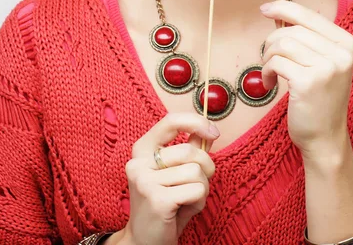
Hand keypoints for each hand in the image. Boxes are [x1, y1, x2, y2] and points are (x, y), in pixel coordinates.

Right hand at [123, 112, 220, 244]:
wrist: (144, 242)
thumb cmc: (164, 204)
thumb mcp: (176, 173)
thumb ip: (190, 150)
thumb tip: (207, 132)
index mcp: (142, 149)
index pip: (171, 121)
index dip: (196, 122)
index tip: (213, 132)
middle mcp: (139, 162)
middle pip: (189, 151)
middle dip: (205, 167)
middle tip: (199, 184)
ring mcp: (145, 181)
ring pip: (195, 171)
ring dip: (202, 188)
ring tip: (186, 200)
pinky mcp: (157, 199)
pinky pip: (197, 190)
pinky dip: (199, 202)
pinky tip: (184, 210)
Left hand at [259, 0, 352, 161]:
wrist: (325, 138)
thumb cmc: (319, 99)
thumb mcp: (322, 62)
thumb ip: (307, 38)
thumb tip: (277, 13)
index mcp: (347, 43)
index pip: (309, 15)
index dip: (283, 8)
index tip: (265, 9)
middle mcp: (341, 53)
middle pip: (292, 30)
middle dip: (272, 41)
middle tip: (268, 58)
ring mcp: (326, 68)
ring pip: (282, 44)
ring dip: (268, 57)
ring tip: (270, 72)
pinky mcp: (308, 82)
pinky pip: (276, 62)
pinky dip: (266, 71)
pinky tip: (270, 83)